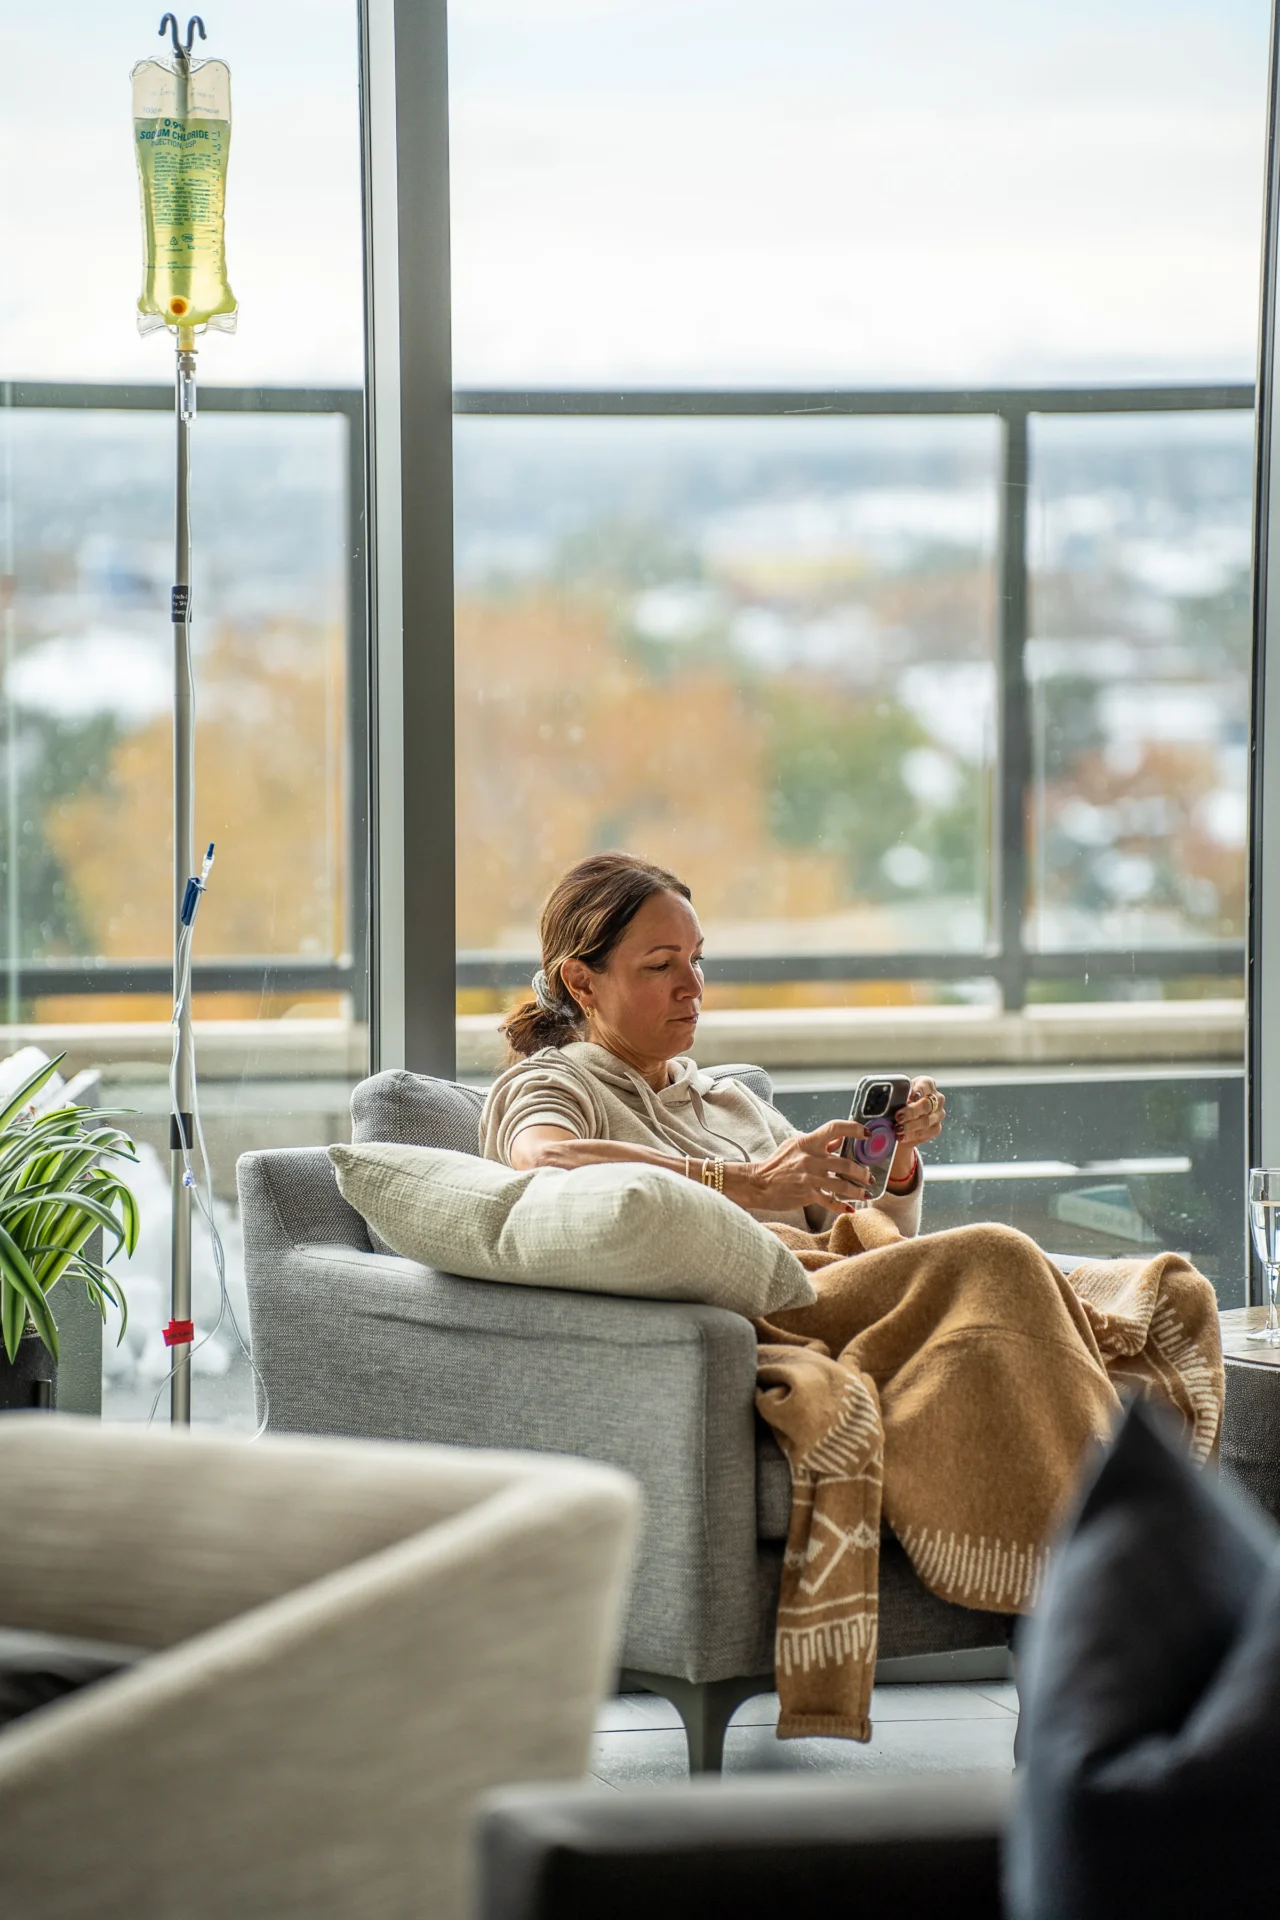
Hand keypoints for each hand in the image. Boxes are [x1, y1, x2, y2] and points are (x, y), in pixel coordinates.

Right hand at [727, 1121, 875, 1215]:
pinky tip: (850, 1209)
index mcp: (809, 1142)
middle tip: (869, 1177)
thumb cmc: (777, 1164)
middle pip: (845, 1163)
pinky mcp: (807, 1194)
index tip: (866, 1134)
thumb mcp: (795, 1146)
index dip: (854, 1129)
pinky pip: (830, 1201)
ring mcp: (810, 1177)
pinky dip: (842, 1206)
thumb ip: (818, 1143)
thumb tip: (839, 1140)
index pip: (835, 1128)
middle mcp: (811, 1158)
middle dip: (861, 1172)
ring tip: (864, 1194)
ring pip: (842, 1184)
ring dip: (857, 1190)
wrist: (758, 1183)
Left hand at [888, 1077, 944, 1185]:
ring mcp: (938, 1114)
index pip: (927, 1084)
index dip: (920, 1090)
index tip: (911, 1096)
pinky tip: (901, 1136)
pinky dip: (912, 1136)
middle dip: (911, 1112)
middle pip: (926, 1105)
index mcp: (928, 1085)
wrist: (906, 1120)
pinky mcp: (936, 1128)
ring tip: (897, 1129)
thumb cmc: (900, 1103)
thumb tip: (881, 1099)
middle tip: (898, 1117)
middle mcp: (937, 1099)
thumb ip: (896, 1096)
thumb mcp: (897, 1096)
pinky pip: (925, 1133)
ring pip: (926, 1121)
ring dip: (910, 1126)